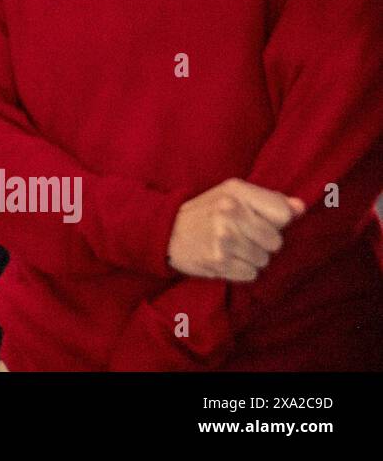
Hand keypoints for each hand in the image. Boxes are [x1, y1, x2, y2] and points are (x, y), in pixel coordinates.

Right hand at [166, 178, 304, 281]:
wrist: (165, 232)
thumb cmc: (205, 212)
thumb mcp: (232, 195)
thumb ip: (269, 200)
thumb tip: (301, 208)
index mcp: (236, 191)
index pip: (284, 214)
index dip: (275, 221)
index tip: (258, 220)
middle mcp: (230, 212)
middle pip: (276, 241)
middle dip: (262, 242)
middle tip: (241, 236)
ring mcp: (224, 238)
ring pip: (264, 260)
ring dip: (250, 257)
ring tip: (230, 247)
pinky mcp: (219, 261)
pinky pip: (251, 274)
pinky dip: (240, 270)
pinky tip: (224, 258)